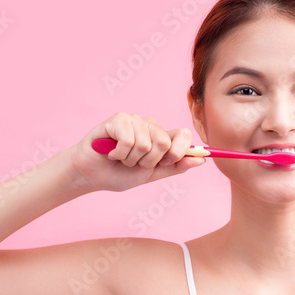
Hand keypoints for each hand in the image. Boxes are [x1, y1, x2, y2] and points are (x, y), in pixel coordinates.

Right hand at [69, 112, 206, 191]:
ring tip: (120, 158)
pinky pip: (129, 139)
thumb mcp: (152, 174)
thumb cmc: (120, 174)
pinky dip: (119, 153)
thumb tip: (202, 159)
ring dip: (131, 159)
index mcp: (162, 137)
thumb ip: (176, 167)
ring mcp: (135, 120)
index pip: (183, 135)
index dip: (179, 152)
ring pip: (145, 144)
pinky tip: (111, 152)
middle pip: (164, 142)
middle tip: (134, 163)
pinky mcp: (119, 119)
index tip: (165, 163)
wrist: (92, 176)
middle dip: (148, 162)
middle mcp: (150, 126)